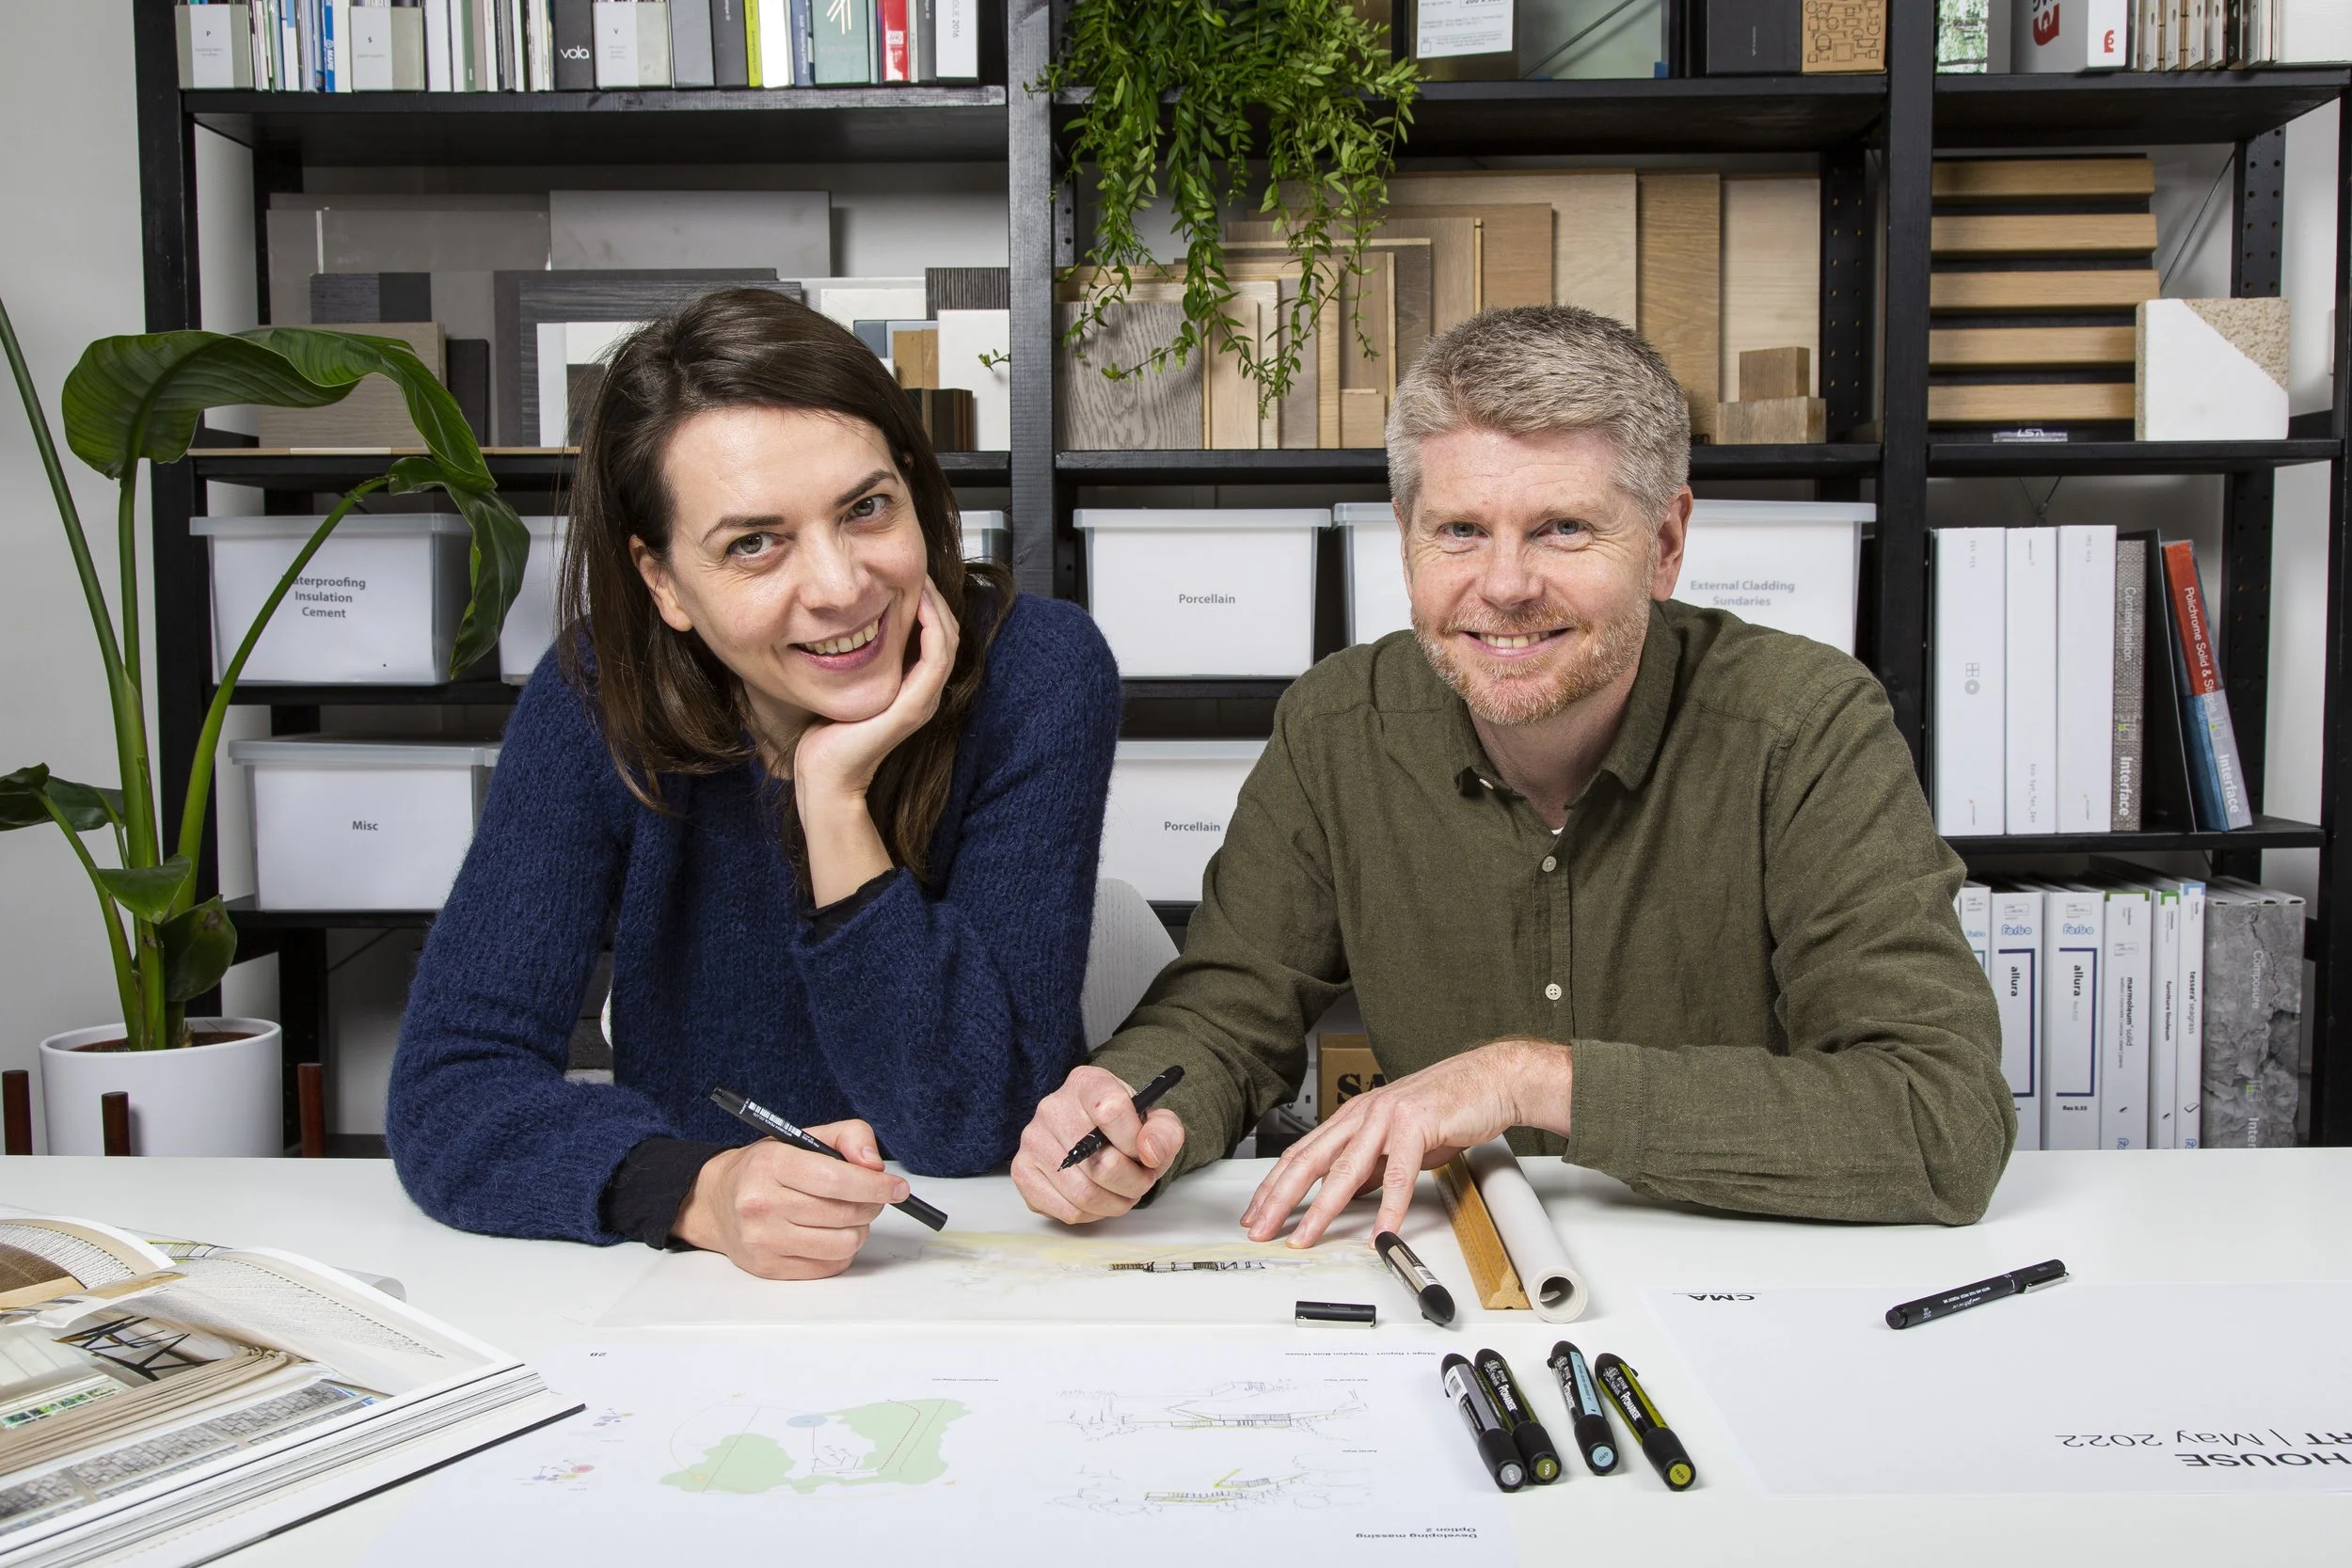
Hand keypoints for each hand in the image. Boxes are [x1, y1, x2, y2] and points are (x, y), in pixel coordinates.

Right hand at [672, 1119, 907, 1279]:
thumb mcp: (803, 1136)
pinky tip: (828, 1233)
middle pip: (845, 1214)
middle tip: (873, 1197)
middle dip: (871, 1205)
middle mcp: (762, 1204)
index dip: (875, 1185)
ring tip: (847, 1216)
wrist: (717, 1201)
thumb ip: (849, 1137)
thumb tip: (875, 1165)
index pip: (836, 1180)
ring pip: (843, 1244)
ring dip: (858, 1229)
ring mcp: (764, 1241)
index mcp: (772, 1165)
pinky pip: (829, 1266)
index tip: (897, 1187)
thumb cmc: (767, 1168)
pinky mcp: (769, 1268)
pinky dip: (840, 1250)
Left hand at [793, 577, 960, 803]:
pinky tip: (919, 606)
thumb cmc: (827, 735)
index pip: (936, 639)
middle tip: (920, 571)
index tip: (911, 579)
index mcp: (913, 690)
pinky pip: (936, 660)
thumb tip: (842, 628)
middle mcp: (924, 695)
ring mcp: (922, 702)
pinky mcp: (913, 707)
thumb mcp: (845, 687)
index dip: (930, 606)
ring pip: (947, 643)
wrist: (823, 774)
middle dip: (936, 600)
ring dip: (938, 608)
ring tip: (922, 582)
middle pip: (947, 636)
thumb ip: (855, 662)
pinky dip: (933, 629)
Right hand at [1011, 1065, 1187, 1224]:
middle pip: (1100, 1164)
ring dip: (1115, 1203)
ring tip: (1123, 1192)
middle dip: (1133, 1183)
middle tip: (1141, 1180)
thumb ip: (1164, 1132)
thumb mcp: (1155, 1121)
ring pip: (1084, 1194)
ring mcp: (1033, 1140)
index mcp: (1086, 1083)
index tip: (1145, 1154)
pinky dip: (1091, 1214)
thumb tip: (1149, 1152)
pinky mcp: (1022, 1171)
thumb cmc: (1124, 1127)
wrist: (1096, 1133)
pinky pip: (1065, 1210)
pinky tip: (1098, 1199)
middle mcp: (1052, 1107)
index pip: (1111, 1111)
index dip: (1136, 1143)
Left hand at [1239, 1040, 1571, 1247]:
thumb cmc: (1448, 1107)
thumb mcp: (1398, 1140)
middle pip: (1309, 1161)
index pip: (1302, 1154)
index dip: (1274, 1185)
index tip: (1256, 1212)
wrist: (1492, 1080)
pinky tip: (1378, 1231)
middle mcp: (1363, 1113)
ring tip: (1303, 1236)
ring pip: (1344, 1170)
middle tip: (1260, 1229)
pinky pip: (1398, 1175)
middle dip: (1279, 1199)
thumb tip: (1348, 1194)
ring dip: (1320, 1210)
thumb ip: (1371, 1165)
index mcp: (1354, 1116)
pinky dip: (1387, 1208)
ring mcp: (1387, 1117)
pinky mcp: (1417, 1125)